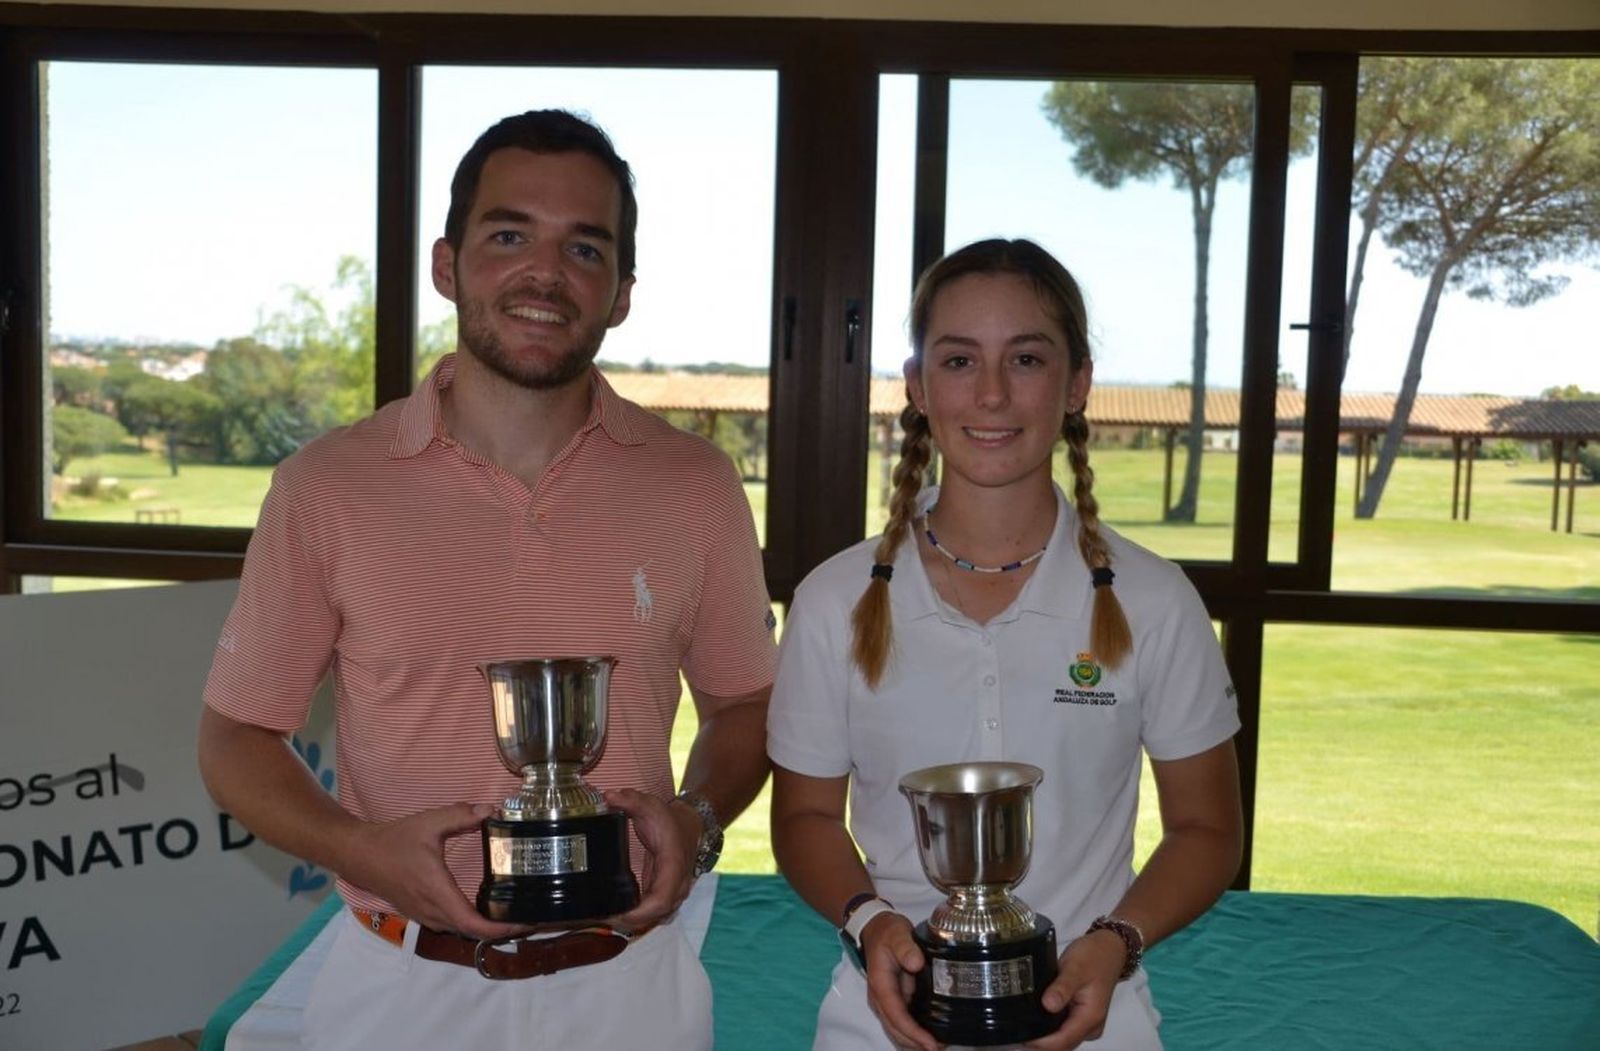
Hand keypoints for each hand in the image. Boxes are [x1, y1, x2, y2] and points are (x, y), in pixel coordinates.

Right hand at [340, 802, 527, 940]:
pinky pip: (452, 925)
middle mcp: (432, 910)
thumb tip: (492, 809)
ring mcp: (425, 915)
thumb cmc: (394, 840)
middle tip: (530, 915)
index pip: (474, 924)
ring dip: (487, 928)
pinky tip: (487, 909)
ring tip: (514, 913)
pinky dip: (473, 924)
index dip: (502, 929)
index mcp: (438, 892)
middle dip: (503, 929)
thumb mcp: (429, 822)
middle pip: (473, 933)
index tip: (526, 922)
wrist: (360, 855)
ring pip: (462, 931)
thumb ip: (461, 815)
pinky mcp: (421, 914)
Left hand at [603, 788, 698, 931]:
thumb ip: (630, 800)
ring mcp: (674, 893)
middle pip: (657, 915)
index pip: (662, 899)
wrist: (689, 826)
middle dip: (630, 922)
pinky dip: (636, 918)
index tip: (619, 916)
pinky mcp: (665, 895)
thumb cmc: (669, 819)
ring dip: (632, 922)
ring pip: (655, 918)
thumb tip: (608, 796)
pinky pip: (653, 914)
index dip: (641, 913)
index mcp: (673, 866)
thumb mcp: (650, 805)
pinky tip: (616, 915)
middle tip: (602, 919)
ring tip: (605, 918)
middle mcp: (677, 885)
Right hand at [861, 911, 939, 1050]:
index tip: (931, 1043)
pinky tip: (929, 1035)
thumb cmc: (887, 932)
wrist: (876, 928)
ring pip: (897, 1029)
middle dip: (915, 1043)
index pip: (896, 1015)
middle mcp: (880, 997)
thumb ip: (906, 947)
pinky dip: (913, 1032)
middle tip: (940, 1048)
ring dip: (914, 1041)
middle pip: (895, 1029)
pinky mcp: (893, 999)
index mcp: (881, 984)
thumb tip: (916, 963)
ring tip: (938, 1045)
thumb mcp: (897, 933)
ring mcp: (885, 1000)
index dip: (913, 1032)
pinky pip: (901, 1022)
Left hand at [1022, 930, 1126, 1049]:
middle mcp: (1090, 1027)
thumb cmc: (1093, 956)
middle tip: (1013, 1032)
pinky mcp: (1082, 1018)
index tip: (1019, 1036)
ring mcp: (1087, 1024)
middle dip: (1038, 1043)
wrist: (1109, 949)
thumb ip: (1062, 987)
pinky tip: (1033, 1022)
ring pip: (1062, 1040)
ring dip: (1043, 1038)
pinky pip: (1064, 1030)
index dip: (1040, 1043)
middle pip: (1062, 1045)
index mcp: (1090, 1017)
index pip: (1062, 1040)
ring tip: (1019, 1027)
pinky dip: (1049, 1030)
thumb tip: (1048, 1005)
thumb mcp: (1075, 967)